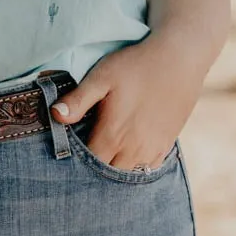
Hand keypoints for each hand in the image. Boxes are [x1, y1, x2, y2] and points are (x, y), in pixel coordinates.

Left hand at [49, 33, 207, 169]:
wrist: (180, 59)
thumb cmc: (136, 65)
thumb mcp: (102, 77)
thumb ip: (78, 100)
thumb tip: (55, 115)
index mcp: (113, 136)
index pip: (89, 166)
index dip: (76, 164)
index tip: (69, 155)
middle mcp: (133, 149)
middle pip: (107, 176)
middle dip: (94, 172)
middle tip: (84, 159)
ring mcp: (152, 149)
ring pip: (128, 175)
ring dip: (115, 170)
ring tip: (104, 158)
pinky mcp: (166, 144)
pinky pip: (147, 169)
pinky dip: (135, 168)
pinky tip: (126, 157)